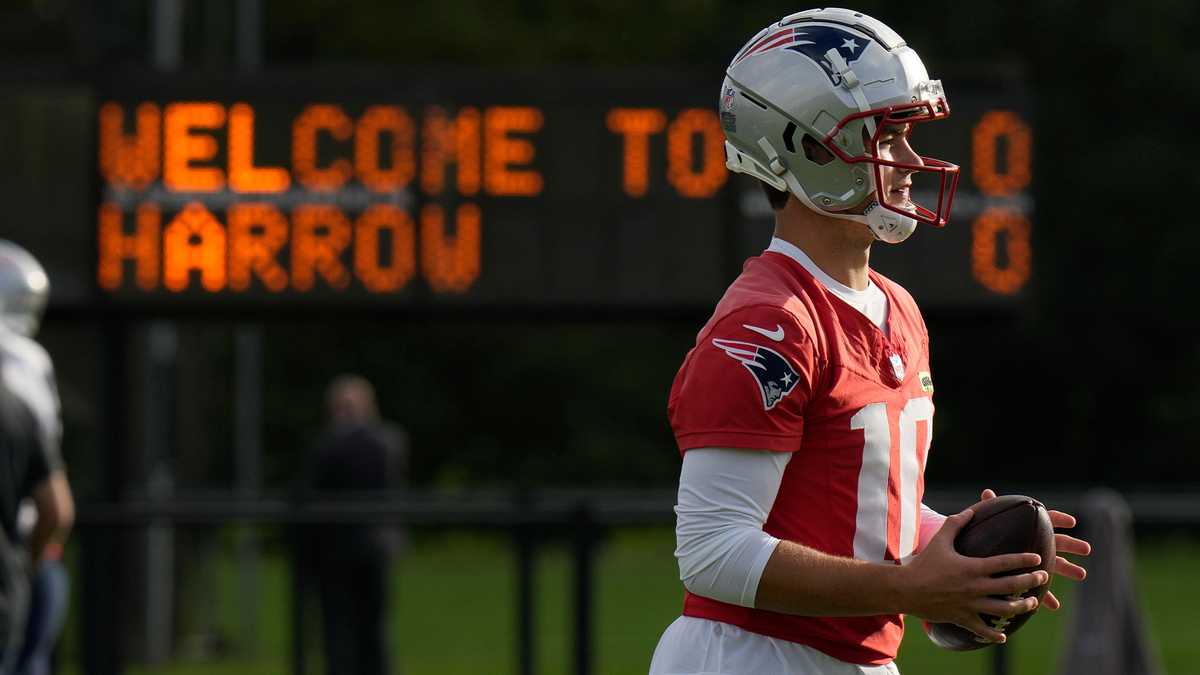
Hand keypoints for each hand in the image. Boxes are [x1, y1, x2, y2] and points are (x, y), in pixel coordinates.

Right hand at [901, 507, 1047, 642]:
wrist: (906, 589)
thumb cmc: (923, 563)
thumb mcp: (939, 540)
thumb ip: (956, 523)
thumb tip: (972, 510)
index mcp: (972, 567)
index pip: (1004, 563)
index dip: (1023, 560)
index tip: (1037, 558)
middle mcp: (975, 587)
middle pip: (1010, 586)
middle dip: (1030, 581)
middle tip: (1043, 577)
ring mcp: (970, 605)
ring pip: (1003, 609)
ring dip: (1021, 606)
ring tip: (1031, 603)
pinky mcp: (962, 618)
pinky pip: (983, 630)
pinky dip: (995, 635)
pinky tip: (1004, 636)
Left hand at [978, 488, 1091, 609]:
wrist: (974, 558)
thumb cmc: (979, 536)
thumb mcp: (984, 523)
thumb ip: (988, 509)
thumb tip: (987, 492)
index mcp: (1026, 528)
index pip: (1046, 520)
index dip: (1059, 519)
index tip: (1072, 522)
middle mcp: (1033, 544)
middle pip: (1056, 542)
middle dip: (1072, 545)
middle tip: (1086, 549)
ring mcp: (1032, 562)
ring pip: (1054, 565)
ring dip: (1068, 570)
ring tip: (1081, 574)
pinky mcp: (1026, 579)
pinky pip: (1039, 588)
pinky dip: (1046, 596)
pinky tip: (1053, 605)